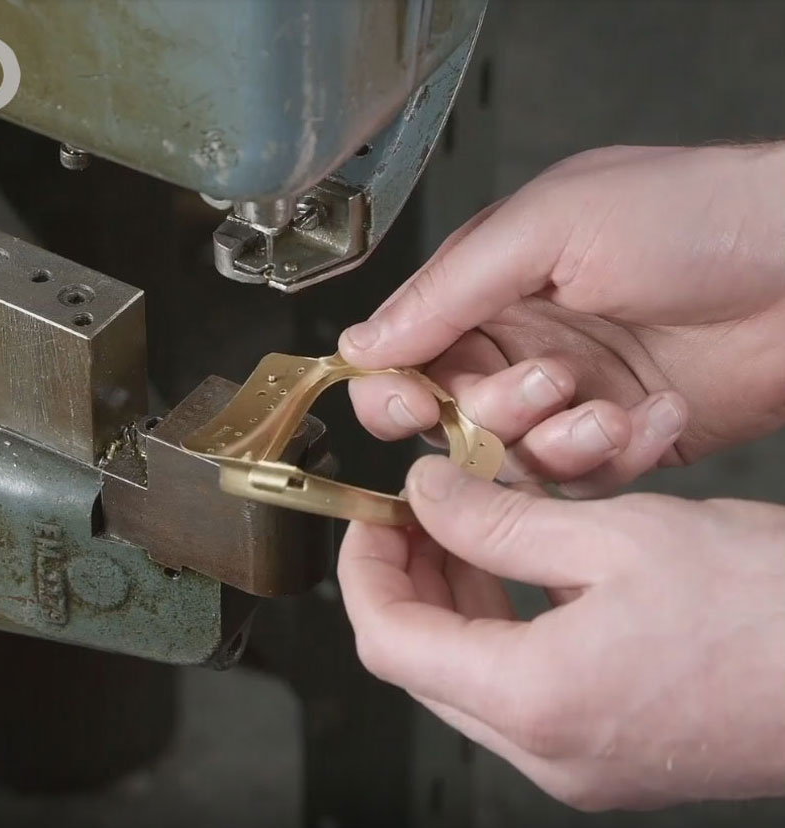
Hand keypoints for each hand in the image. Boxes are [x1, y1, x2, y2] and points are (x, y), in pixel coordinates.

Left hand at [338, 455, 784, 809]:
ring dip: (454, 598)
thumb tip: (427, 495)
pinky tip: (522, 569)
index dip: (366, 569)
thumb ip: (497, 521)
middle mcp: (546, 750)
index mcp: (534, 698)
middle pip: (423, 660)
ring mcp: (578, 761)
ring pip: (467, 674)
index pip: (389, 639)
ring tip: (467, 527)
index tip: (374, 517)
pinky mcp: (609, 752)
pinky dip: (502, 625)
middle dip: (408, 578)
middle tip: (420, 512)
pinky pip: (520, 687)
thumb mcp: (613, 535)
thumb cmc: (763, 605)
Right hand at [340, 144, 784, 494]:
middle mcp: (520, 345)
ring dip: (555, 443)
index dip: (393, 387)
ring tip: (606, 408)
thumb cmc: (690, 214)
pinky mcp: (618, 438)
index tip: (410, 403)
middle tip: (541, 388)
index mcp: (489, 288)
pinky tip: (652, 416)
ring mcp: (569, 396)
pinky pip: (581, 479)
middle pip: (451, 418)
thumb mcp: (550, 226)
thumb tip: (362, 342)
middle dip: (488, 417)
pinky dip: (613, 457)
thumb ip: (448, 290)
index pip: (404, 352)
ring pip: (513, 459)